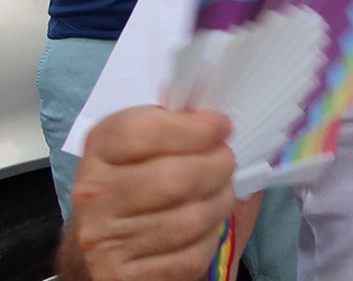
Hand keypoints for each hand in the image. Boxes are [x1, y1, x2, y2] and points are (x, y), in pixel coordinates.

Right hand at [69, 107, 235, 280]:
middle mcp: (95, 196)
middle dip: (218, 165)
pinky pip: (191, 255)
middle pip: (175, 178)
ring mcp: (107, 241)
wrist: (96, 241)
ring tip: (220, 192)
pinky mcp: (125, 276)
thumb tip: (217, 118)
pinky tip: (204, 226)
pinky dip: (209, 238)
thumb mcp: (141, 144)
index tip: (221, 126)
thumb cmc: (133, 180)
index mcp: (99, 151)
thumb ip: (173, 125)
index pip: (143, 132)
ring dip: (220, 201)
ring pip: (191, 218)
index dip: (193, 128)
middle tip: (226, 160)